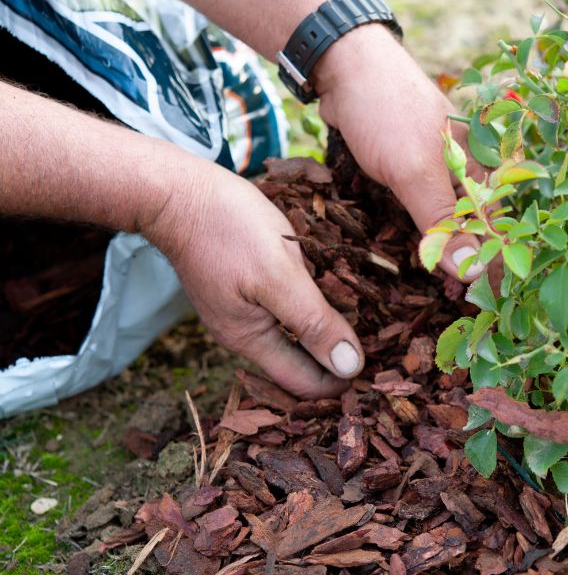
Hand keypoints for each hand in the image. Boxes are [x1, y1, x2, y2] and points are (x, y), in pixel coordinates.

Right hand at [145, 166, 363, 398]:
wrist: (177, 190)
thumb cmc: (228, 228)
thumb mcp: (279, 275)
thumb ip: (313, 322)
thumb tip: (349, 368)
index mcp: (251, 339)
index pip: (305, 384)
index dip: (341, 382)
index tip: (379, 368)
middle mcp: (245, 333)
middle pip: (300, 363)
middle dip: (337, 359)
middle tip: (382, 343)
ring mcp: (241, 308)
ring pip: (293, 335)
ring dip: (325, 332)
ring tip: (367, 318)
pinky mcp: (243, 285)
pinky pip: (283, 309)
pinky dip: (310, 308)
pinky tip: (333, 292)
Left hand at [314, 25, 484, 280]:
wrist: (342, 68)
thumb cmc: (387, 113)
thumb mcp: (416, 172)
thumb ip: (443, 222)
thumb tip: (471, 271)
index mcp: (481, 168)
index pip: (497, 228)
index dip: (494, 266)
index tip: (490, 305)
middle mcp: (465, 171)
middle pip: (475, 228)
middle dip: (470, 265)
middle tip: (462, 306)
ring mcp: (436, 171)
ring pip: (448, 222)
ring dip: (445, 253)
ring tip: (443, 291)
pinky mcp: (409, 172)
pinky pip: (422, 211)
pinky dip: (421, 234)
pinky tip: (418, 256)